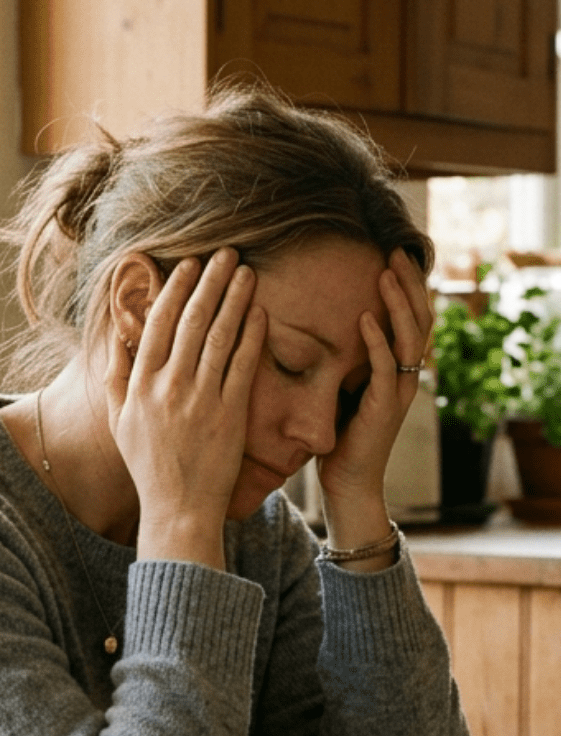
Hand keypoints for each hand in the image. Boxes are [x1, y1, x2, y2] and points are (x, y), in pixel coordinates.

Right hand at [105, 248, 264, 567]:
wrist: (178, 507)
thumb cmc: (147, 465)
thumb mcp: (118, 421)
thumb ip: (115, 375)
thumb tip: (117, 334)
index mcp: (140, 384)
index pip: (158, 323)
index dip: (174, 289)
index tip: (188, 265)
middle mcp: (170, 386)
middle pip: (192, 320)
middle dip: (209, 281)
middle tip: (224, 253)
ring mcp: (202, 399)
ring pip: (220, 335)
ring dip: (234, 298)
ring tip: (245, 272)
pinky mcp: (231, 413)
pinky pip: (243, 365)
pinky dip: (252, 335)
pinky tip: (260, 312)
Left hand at [319, 248, 432, 544]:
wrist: (347, 485)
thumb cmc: (340, 439)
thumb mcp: (342, 389)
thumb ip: (343, 359)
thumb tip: (317, 325)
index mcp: (397, 369)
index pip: (410, 317)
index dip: (405, 286)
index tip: (389, 253)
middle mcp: (405, 377)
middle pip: (418, 319)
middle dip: (408, 284)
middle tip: (394, 250)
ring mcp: (399, 393)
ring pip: (409, 339)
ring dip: (398, 304)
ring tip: (386, 273)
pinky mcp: (384, 410)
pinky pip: (386, 369)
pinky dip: (377, 342)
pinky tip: (365, 320)